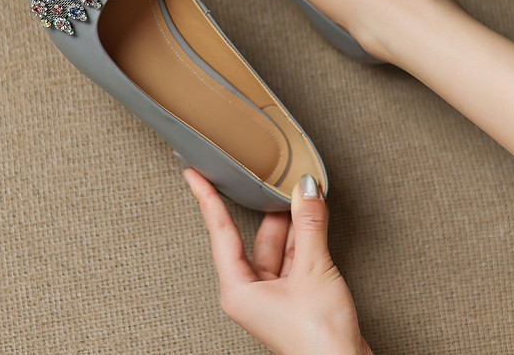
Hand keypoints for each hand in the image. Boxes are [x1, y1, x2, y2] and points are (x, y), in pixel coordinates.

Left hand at [184, 169, 372, 354]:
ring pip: (278, 245)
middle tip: (268, 175)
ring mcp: (273, 295)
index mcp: (238, 290)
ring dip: (292, 221)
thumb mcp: (313, 270)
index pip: (220, 232)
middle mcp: (250, 292)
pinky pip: (294, 256)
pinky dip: (304, 236)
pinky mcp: (294, 296)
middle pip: (255, 236)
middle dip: (267, 208)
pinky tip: (312, 216)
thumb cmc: (318, 341)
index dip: (207, 199)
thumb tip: (306, 190)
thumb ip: (309, 225)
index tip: (195, 176)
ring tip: (301, 191)